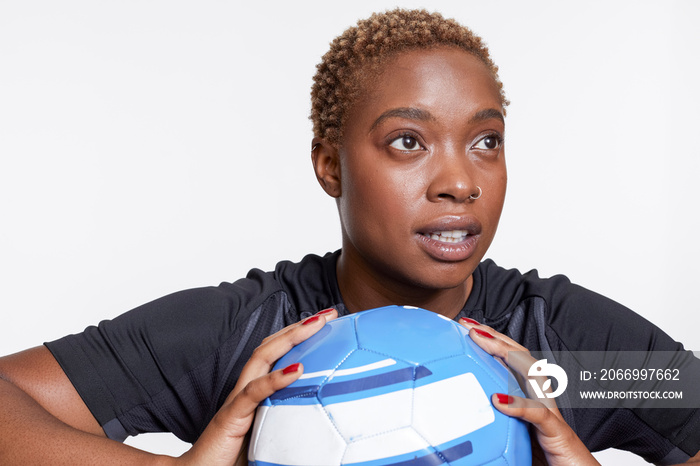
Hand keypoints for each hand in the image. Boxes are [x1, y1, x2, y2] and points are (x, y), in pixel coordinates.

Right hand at [177, 308, 337, 465]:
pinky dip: (275, 378)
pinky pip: (254, 392)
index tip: (328, 322)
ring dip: (290, 338)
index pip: (277, 351)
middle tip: (329, 313)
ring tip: (316, 325)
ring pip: (262, 357)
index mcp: (255, 389)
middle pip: (272, 345)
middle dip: (300, 326)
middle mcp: (246, 387)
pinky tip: (296, 370)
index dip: (299, 334)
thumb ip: (291, 420)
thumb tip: (326, 421)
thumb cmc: (234, 456)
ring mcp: (238, 399)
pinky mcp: (232, 416)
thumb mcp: (271, 432)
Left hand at [459, 317, 598, 465]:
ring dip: (505, 355)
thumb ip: (495, 422)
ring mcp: (551, 414)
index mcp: (531, 398)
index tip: (466, 327)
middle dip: (496, 337)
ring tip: (481, 342)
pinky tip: (499, 399)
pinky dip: (520, 404)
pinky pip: (539, 414)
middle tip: (469, 325)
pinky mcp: (557, 434)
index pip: (512, 361)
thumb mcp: (513, 436)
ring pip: (531, 375)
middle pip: (521, 357)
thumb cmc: (548, 460)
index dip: (492, 341)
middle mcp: (542, 400)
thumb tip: (459, 419)